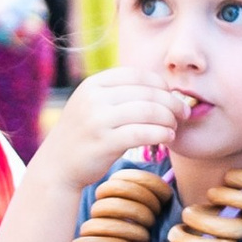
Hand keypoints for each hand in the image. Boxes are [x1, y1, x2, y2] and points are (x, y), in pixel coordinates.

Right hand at [42, 67, 184, 190]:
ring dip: (169, 119)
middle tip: (183, 113)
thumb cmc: (85, 136)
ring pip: (148, 111)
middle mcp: (94, 98)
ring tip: (175, 126)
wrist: (57, 166)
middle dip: (171, 102)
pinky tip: (168, 138)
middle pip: (147, 92)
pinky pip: (143, 133)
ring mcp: (98, 120)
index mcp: (93, 84)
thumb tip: (162, 89)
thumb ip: (118, 94)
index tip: (172, 96)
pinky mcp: (104, 143)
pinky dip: (161, 134)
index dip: (160, 84)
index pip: (137, 75)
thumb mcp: (93, 105)